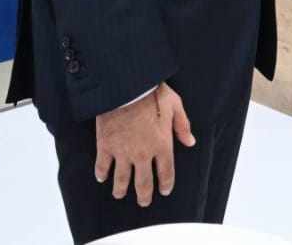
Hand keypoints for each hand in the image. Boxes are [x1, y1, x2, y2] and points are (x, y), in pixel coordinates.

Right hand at [94, 82, 194, 206]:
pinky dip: (101, 173)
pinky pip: (102, 166)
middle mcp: (143, 154)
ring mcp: (123, 152)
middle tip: (144, 202)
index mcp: (162, 145)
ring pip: (121, 179)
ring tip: (120, 194)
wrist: (127, 88)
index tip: (164, 191)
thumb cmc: (153, 94)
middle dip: (144, 195)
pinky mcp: (105, 146)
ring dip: (121, 189)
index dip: (165, 184)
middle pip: (143, 183)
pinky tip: (102, 178)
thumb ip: (183, 126)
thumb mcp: (175, 106)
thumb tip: (191, 142)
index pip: (166, 172)